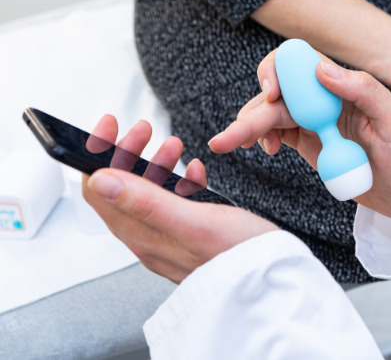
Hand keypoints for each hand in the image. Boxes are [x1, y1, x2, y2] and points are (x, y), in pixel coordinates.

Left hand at [82, 115, 277, 283]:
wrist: (273, 284)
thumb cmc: (240, 255)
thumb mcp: (192, 222)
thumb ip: (146, 202)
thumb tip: (99, 180)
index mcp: (143, 236)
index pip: (100, 191)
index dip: (98, 154)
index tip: (111, 126)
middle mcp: (151, 239)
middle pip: (122, 189)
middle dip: (129, 153)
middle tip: (146, 129)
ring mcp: (171, 238)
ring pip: (150, 194)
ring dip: (157, 164)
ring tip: (175, 144)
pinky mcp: (191, 236)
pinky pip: (175, 204)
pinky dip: (181, 182)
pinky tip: (196, 172)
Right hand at [209, 53, 390, 236]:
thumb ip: (363, 90)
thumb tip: (322, 70)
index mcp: (346, 86)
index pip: (301, 64)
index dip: (278, 72)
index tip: (271, 95)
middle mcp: (327, 100)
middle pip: (279, 95)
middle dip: (251, 112)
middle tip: (229, 138)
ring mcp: (317, 123)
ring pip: (272, 116)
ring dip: (248, 126)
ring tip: (229, 144)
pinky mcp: (312, 145)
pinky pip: (279, 135)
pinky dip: (262, 139)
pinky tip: (262, 150)